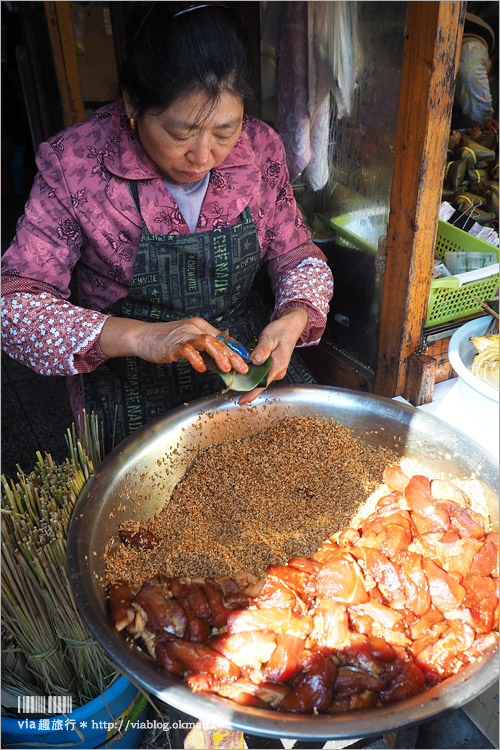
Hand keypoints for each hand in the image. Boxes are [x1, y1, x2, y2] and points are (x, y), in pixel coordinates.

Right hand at [99, 316, 248, 374]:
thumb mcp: (190, 346)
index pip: (224, 338)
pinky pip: (188, 350)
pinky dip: (196, 359)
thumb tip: (223, 367)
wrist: (142, 337)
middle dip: (234, 356)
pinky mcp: (173, 344)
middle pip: (219, 340)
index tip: (248, 362)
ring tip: (227, 369)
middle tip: (243, 369)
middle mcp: (195, 327)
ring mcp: (184, 334)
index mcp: (201, 326)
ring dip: (219, 356)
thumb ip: (206, 354)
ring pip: (207, 342)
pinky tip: (201, 369)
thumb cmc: (166, 342)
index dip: (237, 350)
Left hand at [237, 307, 308, 405]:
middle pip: (261, 383)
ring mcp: (277, 370)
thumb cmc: (281, 331)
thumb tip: (255, 361)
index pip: (264, 383)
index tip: (242, 400)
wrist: (291, 327)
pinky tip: (244, 372)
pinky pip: (262, 374)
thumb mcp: (269, 337)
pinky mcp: (273, 368)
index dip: (252, 393)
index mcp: (278, 364)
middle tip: (231, 387)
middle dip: (247, 387)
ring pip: (261, 379)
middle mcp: (279, 370)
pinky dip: (253, 374)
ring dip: (249, 380)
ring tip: (235, 380)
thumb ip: (262, 350)